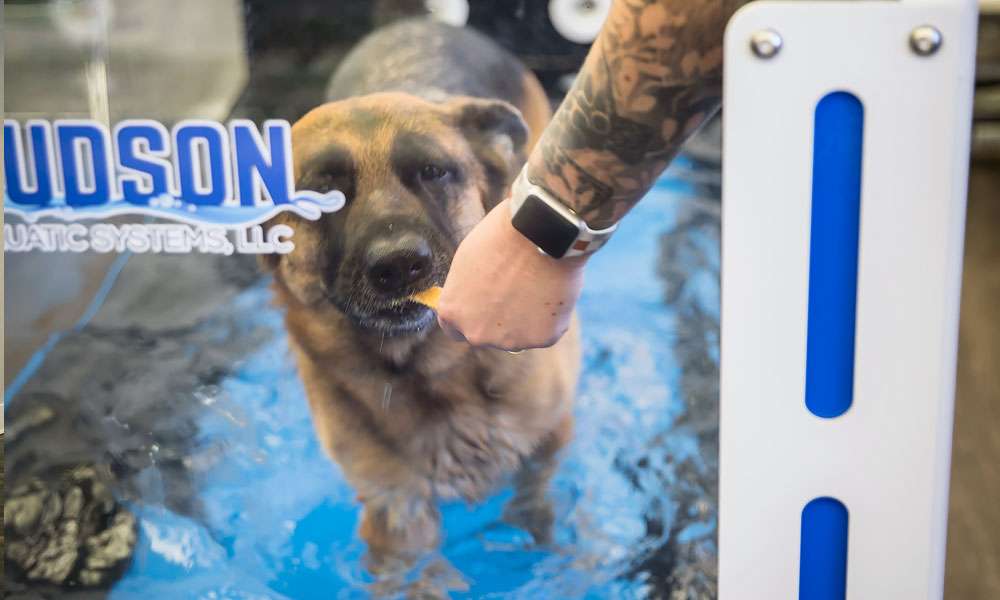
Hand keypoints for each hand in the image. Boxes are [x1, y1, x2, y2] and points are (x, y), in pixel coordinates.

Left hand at [437, 199, 586, 350]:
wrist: (538, 231)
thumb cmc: (501, 237)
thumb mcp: (467, 262)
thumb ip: (467, 291)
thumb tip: (475, 300)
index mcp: (453, 313)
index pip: (455, 330)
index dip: (472, 315)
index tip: (486, 304)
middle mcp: (477, 334)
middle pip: (489, 334)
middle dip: (500, 319)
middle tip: (517, 289)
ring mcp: (510, 340)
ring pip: (520, 334)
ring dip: (527, 318)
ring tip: (537, 283)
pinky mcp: (543, 339)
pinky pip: (547, 330)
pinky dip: (551, 315)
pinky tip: (552, 289)